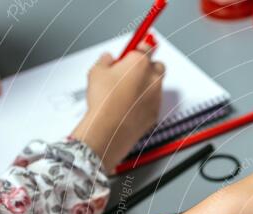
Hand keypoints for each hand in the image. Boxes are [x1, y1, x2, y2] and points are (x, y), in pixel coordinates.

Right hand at [71, 44, 163, 170]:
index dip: (139, 47)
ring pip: (156, 86)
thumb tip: (108, 59)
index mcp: (139, 62)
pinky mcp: (155, 113)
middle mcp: (152, 78)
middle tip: (131, 71)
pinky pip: (153, 103)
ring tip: (127, 92)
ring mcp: (156, 96)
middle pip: (157, 65)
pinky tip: (130, 107)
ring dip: (146, 86)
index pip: (146, 46)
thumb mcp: (96, 71)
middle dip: (147, 67)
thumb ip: (105, 60)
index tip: (136, 48)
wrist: (109, 129)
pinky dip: (145, 103)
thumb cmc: (104, 101)